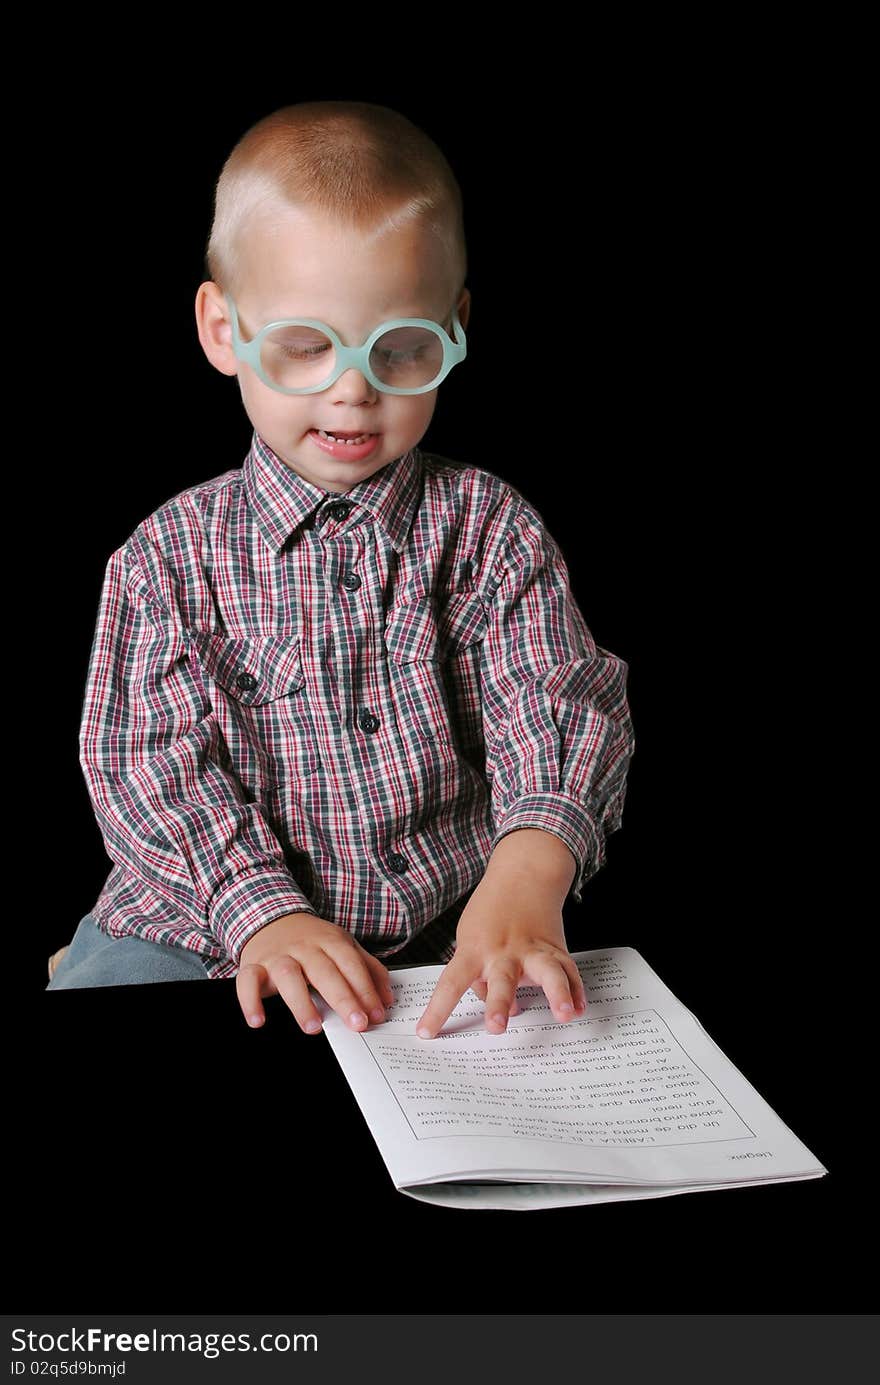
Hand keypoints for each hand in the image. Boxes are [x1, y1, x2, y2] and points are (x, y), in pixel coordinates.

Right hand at [236, 912, 394, 1034]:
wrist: (270, 919)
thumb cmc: (312, 941)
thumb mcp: (343, 946)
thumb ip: (368, 969)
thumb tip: (387, 999)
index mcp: (330, 941)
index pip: (351, 964)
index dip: (365, 989)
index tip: (376, 1015)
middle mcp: (304, 947)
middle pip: (325, 971)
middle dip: (343, 998)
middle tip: (357, 1024)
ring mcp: (277, 956)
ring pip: (288, 976)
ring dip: (301, 1002)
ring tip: (314, 1027)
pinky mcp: (253, 966)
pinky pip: (246, 982)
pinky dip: (250, 1001)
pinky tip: (258, 1022)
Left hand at [414, 875, 587, 1038]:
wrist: (523, 876)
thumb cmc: (490, 913)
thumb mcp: (470, 939)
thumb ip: (480, 977)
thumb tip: (506, 1010)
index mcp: (475, 950)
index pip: (450, 983)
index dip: (437, 1010)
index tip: (426, 1033)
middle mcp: (504, 953)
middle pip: (501, 980)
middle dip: (498, 1004)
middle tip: (496, 1027)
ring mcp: (533, 951)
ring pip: (547, 972)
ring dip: (557, 994)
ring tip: (564, 1013)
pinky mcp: (555, 950)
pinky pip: (569, 971)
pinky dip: (576, 991)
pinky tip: (579, 1008)